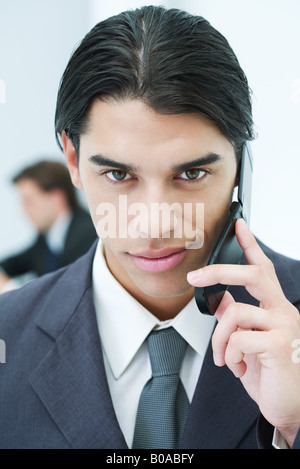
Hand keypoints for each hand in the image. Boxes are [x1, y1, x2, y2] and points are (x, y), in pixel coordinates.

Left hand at [187, 218, 299, 446]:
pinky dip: (229, 355)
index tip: (238, 224)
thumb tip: (221, 299)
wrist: (286, 407)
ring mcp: (285, 326)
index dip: (250, 245)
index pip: (263, 268)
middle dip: (220, 271)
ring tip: (224, 359)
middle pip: (253, 274)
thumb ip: (236, 318)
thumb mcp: (247, 341)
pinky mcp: (279, 345)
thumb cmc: (269, 373)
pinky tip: (237, 368)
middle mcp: (284, 311)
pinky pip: (238, 338)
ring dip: (219, 340)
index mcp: (275, 307)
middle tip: (195, 278)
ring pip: (235, 313)